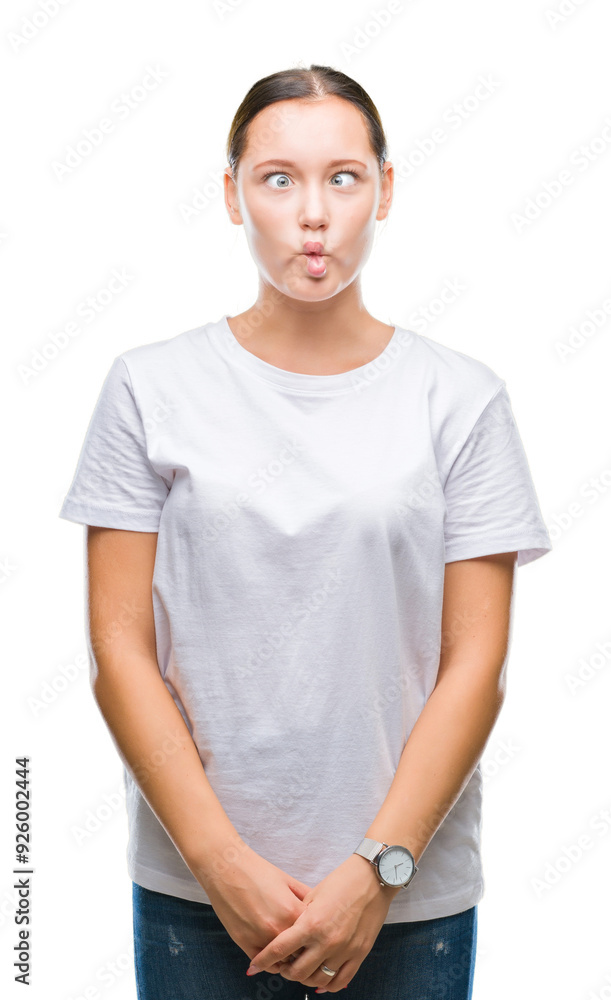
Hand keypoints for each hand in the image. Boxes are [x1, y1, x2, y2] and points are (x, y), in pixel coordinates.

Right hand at [192, 841, 313, 972]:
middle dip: (303, 950)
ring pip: (283, 961)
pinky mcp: (244, 943)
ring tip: (289, 951)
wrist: (227, 868)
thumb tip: (322, 911)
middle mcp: (279, 928)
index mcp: (293, 911)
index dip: (316, 936)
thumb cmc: (258, 871)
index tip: (316, 936)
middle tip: (304, 946)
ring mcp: (260, 938)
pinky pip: (264, 963)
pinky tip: (273, 954)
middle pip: (301, 952)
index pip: (314, 935)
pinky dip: (270, 962)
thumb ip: (307, 898)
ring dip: (287, 959)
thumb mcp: (288, 880)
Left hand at [245, 853, 396, 992]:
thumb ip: (298, 918)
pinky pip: (340, 981)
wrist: (373, 878)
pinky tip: (319, 981)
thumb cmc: (341, 881)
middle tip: (281, 965)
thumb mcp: (313, 896)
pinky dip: (326, 985)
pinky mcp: (359, 954)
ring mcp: (344, 950)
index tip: (254, 966)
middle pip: (296, 972)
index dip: (263, 960)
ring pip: (316, 980)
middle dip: (284, 971)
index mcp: (311, 923)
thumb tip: (285, 936)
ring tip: (300, 970)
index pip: (279, 949)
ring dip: (304, 978)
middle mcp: (326, 941)